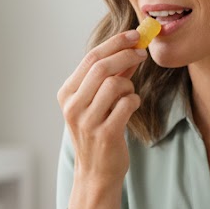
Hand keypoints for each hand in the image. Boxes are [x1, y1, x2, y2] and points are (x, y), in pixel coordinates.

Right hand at [57, 30, 147, 208]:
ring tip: (129, 95)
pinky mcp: (105, 134)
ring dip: (130, 85)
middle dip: (126, 55)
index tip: (133, 35)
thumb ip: (111, 76)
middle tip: (142, 53)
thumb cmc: (98, 133)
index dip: (115, 43)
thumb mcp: (97, 102)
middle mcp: (73, 106)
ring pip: (116, 85)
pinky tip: (131, 108)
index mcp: (67, 94)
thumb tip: (130, 49)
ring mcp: (87, 121)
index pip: (91, 58)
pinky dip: (134, 101)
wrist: (96, 173)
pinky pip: (127, 104)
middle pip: (102, 68)